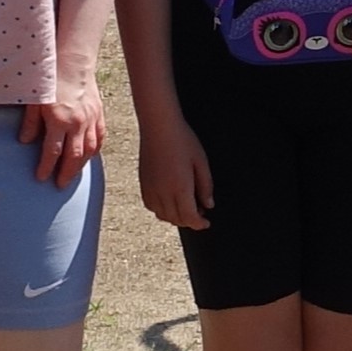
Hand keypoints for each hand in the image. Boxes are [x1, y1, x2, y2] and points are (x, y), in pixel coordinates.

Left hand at [25, 73, 108, 185]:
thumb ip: (30, 122)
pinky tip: (89, 157)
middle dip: (66, 173)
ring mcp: (90, 119)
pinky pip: (99, 138)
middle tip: (60, 185)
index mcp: (59, 120)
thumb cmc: (51, 79)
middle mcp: (77, 123)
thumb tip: (24, 141)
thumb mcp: (34, 100)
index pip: (52, 152)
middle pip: (73, 156)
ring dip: (80, 166)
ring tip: (73, 175)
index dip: (46, 167)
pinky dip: (94, 150)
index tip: (41, 178)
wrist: (74, 61)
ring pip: (89, 150)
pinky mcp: (99, 114)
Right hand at [135, 110, 210, 230]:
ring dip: (175, 217)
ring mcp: (151, 189)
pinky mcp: (143, 184)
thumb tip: (208, 205)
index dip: (199, 224)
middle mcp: (163, 192)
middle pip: (176, 219)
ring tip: (186, 206)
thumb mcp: (201, 162)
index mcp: (180, 188)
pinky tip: (170, 201)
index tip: (206, 223)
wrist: (159, 126)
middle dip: (190, 221)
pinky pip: (151, 206)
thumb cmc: (182, 140)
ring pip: (162, 215)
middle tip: (200, 212)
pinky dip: (161, 210)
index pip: (189, 217)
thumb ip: (206, 186)